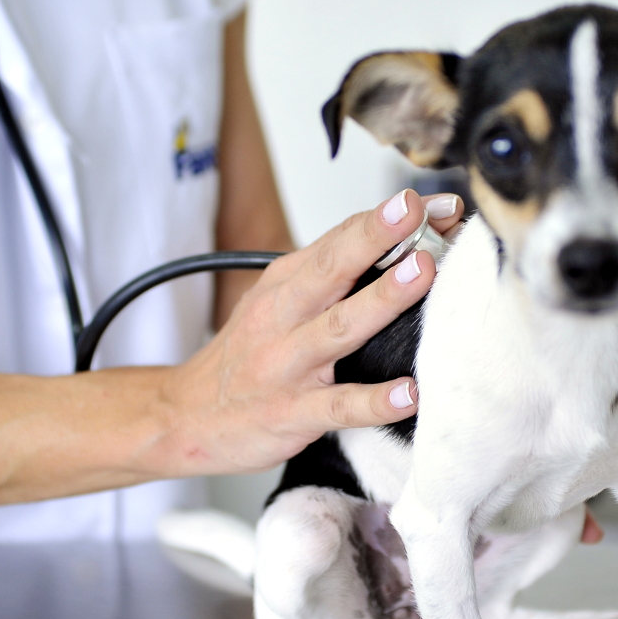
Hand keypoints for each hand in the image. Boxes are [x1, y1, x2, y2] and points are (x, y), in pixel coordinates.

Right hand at [158, 190, 465, 476]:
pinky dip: (374, 401)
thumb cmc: (247, 356)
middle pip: (333, 268)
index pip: (339, 239)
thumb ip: (332, 277)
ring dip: (382, 299)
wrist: (184, 417)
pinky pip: (338, 407)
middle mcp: (284, 316)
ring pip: (340, 328)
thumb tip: (405, 244)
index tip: (433, 202)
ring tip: (422, 274)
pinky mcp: (292, 413)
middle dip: (376, 236)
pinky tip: (409, 394)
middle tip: (416, 211)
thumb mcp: (277, 302)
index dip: (385, 218)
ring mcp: (288, 366)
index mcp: (285, 283)